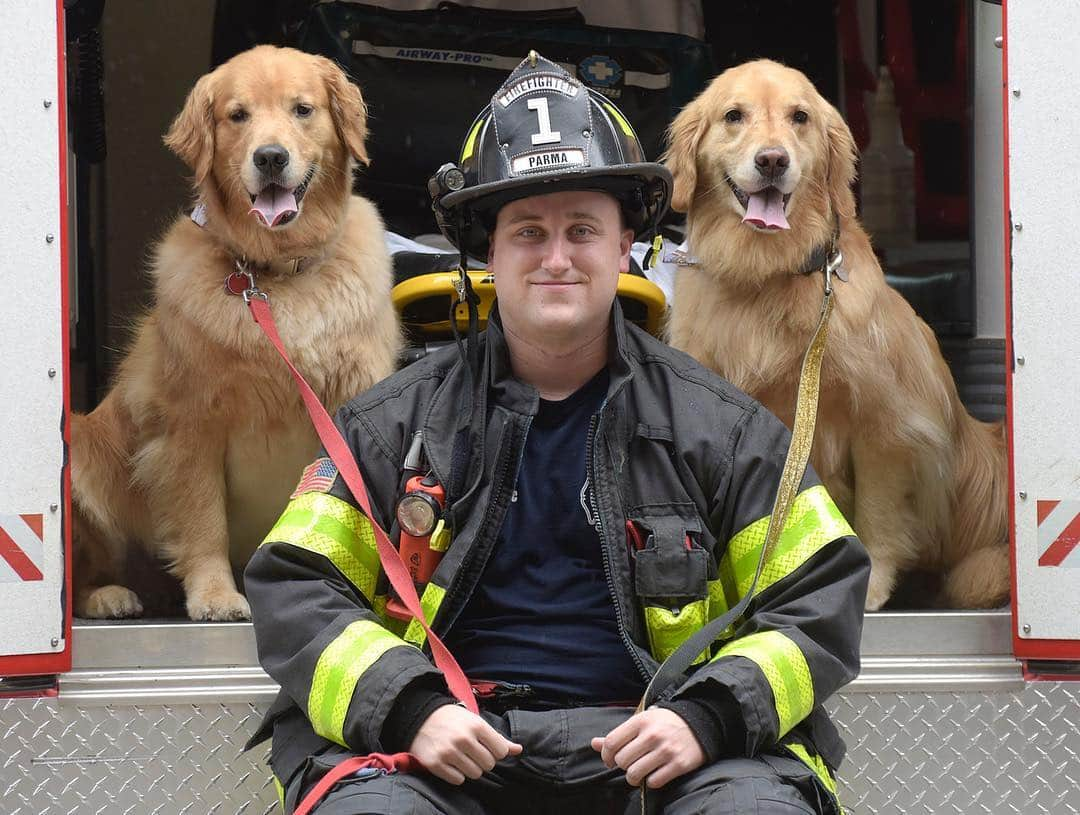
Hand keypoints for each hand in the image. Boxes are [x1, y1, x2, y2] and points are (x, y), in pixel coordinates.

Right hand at [409, 704, 522, 784]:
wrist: (420, 717)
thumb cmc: (452, 719)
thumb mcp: (476, 721)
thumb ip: (497, 737)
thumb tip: (518, 749)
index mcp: (476, 725)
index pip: (500, 751)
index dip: (496, 752)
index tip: (487, 747)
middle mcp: (463, 739)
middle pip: (489, 765)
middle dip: (483, 760)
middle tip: (472, 752)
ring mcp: (448, 752)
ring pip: (474, 774)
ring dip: (470, 768)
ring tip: (462, 756)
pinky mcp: (435, 764)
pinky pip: (458, 780)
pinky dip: (457, 774)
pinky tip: (451, 762)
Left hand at [590, 707, 704, 788]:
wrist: (700, 723)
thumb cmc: (665, 723)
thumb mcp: (641, 721)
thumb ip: (618, 734)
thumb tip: (594, 743)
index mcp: (640, 721)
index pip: (612, 742)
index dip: (606, 755)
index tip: (610, 760)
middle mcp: (652, 735)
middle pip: (622, 761)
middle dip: (622, 766)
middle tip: (628, 764)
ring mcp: (666, 750)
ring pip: (635, 774)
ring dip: (633, 778)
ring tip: (638, 773)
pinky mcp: (678, 764)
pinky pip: (653, 782)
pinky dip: (650, 782)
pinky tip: (654, 773)